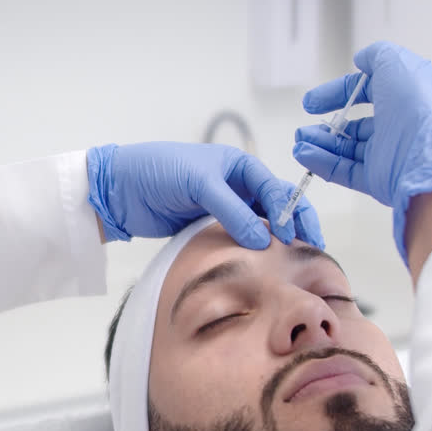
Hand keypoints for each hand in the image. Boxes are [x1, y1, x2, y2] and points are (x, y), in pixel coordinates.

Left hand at [86, 142, 323, 249]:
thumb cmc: (157, 171)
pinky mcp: (208, 227)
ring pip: (259, 225)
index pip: (275, 188)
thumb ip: (231, 210)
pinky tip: (261, 265)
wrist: (118, 189)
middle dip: (295, 225)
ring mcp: (224, 207)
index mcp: (239, 166)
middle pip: (276, 206)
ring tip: (293, 262)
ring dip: (275, 240)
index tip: (292, 236)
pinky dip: (251, 250)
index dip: (288, 211)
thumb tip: (263, 239)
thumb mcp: (197, 184)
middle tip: (312, 249)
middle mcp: (236, 185)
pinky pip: (237, 238)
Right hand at [293, 41, 431, 261]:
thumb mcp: (397, 65)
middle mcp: (400, 125)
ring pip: (347, 149)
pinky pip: (346, 171)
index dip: (340, 92)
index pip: (369, 92)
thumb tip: (362, 59)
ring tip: (299, 142)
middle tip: (305, 127)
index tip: (315, 100)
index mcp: (407, 98)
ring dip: (319, 144)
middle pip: (356, 125)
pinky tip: (305, 156)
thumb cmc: (421, 112)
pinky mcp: (381, 179)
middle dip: (327, 125)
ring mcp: (390, 153)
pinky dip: (323, 163)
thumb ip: (376, 56)